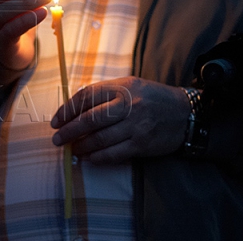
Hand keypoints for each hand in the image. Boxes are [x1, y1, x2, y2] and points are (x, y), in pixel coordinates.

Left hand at [51, 77, 190, 163]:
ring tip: (72, 149)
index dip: (67, 109)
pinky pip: (114, 153)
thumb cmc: (153, 98)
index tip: (56, 120)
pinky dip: (98, 157)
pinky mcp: (142, 144)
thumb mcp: (131, 85)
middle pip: (89, 119)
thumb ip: (105, 92)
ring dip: (81, 146)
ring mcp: (136, 125)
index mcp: (122, 87)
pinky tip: (89, 157)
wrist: (186, 114)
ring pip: (99, 138)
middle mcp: (128, 105)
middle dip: (69, 130)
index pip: (86, 97)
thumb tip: (76, 105)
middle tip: (57, 138)